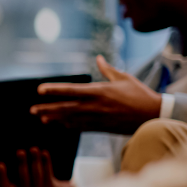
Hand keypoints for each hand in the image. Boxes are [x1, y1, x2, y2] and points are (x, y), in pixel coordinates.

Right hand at [0, 147, 75, 186]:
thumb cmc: (38, 185)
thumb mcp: (27, 183)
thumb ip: (19, 174)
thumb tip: (17, 154)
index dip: (1, 176)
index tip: (0, 164)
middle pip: (23, 179)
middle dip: (22, 164)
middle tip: (20, 151)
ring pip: (37, 175)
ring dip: (35, 161)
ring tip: (34, 149)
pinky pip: (48, 175)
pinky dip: (46, 163)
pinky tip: (44, 153)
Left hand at [28, 55, 162, 133]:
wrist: (154, 115)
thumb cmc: (140, 94)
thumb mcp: (124, 78)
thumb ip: (107, 69)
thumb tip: (98, 58)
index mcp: (99, 91)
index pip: (71, 90)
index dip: (54, 90)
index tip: (39, 90)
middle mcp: (95, 106)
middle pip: (66, 107)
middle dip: (47, 109)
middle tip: (32, 110)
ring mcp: (98, 118)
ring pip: (71, 119)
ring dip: (55, 119)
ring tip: (41, 118)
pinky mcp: (102, 128)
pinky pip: (81, 127)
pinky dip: (68, 126)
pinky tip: (59, 125)